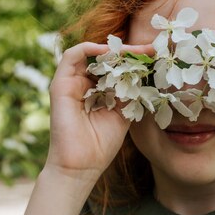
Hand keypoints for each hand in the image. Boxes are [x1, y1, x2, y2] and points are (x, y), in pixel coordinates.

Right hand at [45, 41, 153, 180]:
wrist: (82, 166)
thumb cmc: (102, 144)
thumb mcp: (123, 112)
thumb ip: (130, 92)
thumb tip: (145, 72)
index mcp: (97, 90)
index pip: (115, 67)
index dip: (134, 60)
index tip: (154, 57)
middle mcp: (83, 83)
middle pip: (104, 57)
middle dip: (128, 52)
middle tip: (149, 50)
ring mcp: (71, 83)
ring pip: (91, 53)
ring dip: (113, 49)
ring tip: (134, 52)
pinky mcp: (60, 85)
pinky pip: (72, 56)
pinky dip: (90, 48)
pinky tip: (109, 52)